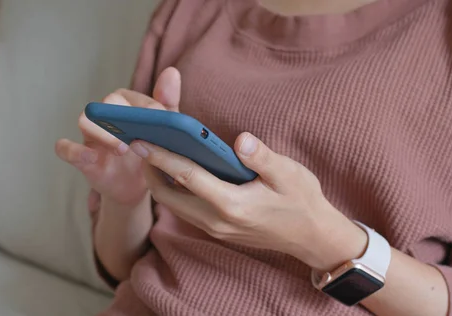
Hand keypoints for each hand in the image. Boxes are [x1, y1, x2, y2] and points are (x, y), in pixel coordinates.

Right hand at [55, 67, 180, 206]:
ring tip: (122, 149)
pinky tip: (91, 157)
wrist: (140, 188)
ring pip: (85, 121)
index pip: (130, 96)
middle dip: (120, 116)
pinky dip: (72, 150)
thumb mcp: (166, 131)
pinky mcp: (82, 158)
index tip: (159, 119)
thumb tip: (171, 72)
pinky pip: (65, 148)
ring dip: (101, 132)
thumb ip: (168, 103)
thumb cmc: (151, 152)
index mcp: (125, 105)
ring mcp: (91, 136)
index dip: (144, 105)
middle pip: (106, 104)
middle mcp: (105, 116)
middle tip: (138, 134)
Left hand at [129, 132, 367, 270]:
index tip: (141, 140)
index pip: (187, 177)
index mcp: (232, 204)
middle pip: (168, 195)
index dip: (161, 157)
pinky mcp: (216, 228)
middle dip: (150, 170)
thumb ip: (262, 157)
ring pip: (174, 204)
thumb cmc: (301, 201)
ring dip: (160, 180)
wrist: (311, 236)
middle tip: (141, 143)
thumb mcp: (290, 174)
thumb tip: (240, 139)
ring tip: (153, 152)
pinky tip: (177, 169)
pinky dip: (174, 189)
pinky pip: (185, 208)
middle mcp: (216, 220)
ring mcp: (214, 227)